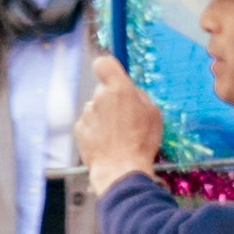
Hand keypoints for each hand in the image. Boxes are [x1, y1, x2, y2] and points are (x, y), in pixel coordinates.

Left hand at [75, 65, 162, 180]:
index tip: (113, 74)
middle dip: (112, 99)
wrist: (120, 169)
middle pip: (103, 90)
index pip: (104, 64)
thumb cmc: (141, 142)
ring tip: (118, 134)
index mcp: (119, 89)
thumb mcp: (153, 114)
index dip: (108, 67)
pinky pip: (89, 123)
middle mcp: (99, 98)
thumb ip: (139, 97)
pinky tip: (107, 142)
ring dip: (104, 116)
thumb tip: (131, 92)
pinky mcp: (79, 130)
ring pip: (96, 108)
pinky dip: (96, 130)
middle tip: (126, 117)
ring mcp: (87, 114)